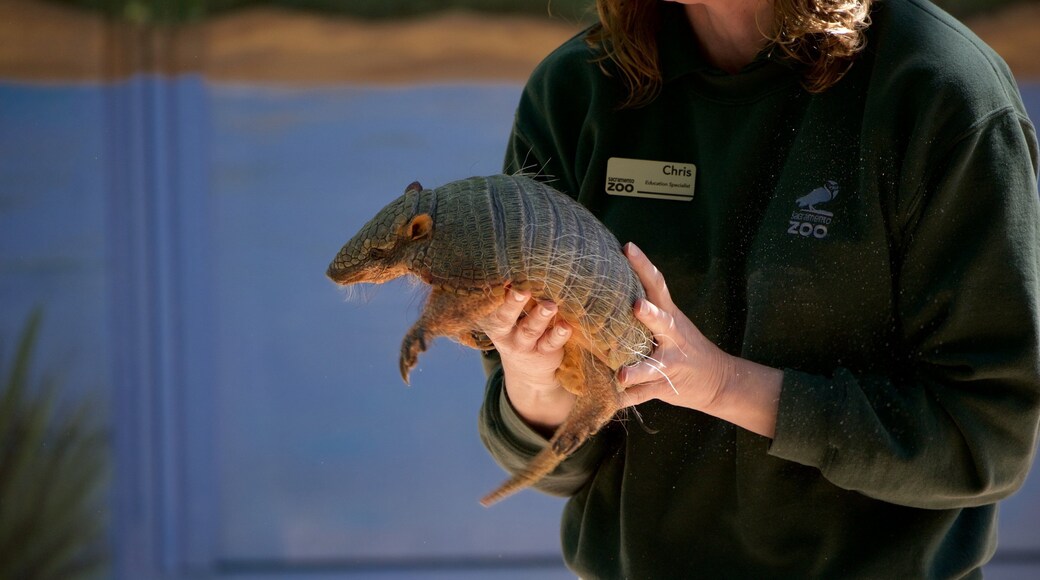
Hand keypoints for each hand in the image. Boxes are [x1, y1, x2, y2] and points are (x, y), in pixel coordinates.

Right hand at [481, 288, 575, 432]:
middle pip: (505, 317)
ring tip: (549, 306)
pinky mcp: (543, 352)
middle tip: (521, 291)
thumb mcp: (508, 315)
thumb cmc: (518, 327)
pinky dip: (559, 335)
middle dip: (513, 304)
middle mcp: (505, 332)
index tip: (503, 276)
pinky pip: (551, 343)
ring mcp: (524, 344)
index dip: (495, 291)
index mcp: (493, 318)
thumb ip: (511, 294)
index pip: (491, 303)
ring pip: (530, 330)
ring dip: (539, 317)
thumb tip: (519, 261)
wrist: (528, 370)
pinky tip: (566, 326)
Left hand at [618, 243, 781, 437]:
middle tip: (636, 305)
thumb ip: (646, 305)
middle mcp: (672, 336)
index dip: (643, 266)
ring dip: (638, 369)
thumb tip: (608, 282)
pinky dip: (628, 398)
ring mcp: (670, 362)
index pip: (656, 285)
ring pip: (654, 365)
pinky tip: (612, 402)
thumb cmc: (683, 345)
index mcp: (670, 316)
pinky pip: (644, 394)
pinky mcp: (665, 386)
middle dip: (650, 314)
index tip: (627, 247)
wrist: (719, 380)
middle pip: (662, 321)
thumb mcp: (670, 322)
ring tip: (622, 374)